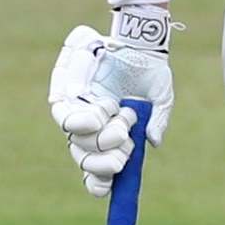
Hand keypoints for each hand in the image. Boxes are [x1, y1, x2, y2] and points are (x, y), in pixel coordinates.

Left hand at [47, 9, 175, 195]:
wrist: (138, 43)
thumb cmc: (149, 71)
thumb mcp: (160, 100)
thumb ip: (157, 122)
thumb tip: (153, 143)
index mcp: (111, 136)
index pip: (98, 168)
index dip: (101, 181)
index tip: (114, 181)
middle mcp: (90, 130)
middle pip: (86, 160)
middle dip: (107, 163)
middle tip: (126, 150)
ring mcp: (77, 114)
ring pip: (76, 143)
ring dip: (100, 139)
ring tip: (121, 119)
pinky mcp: (64, 96)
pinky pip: (65, 118)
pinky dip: (85, 121)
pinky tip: (103, 111)